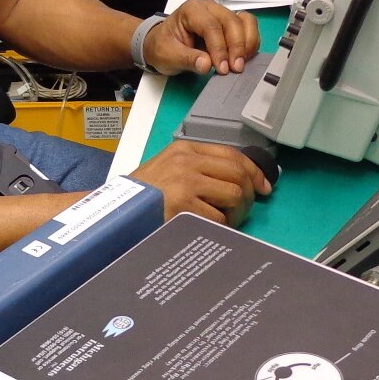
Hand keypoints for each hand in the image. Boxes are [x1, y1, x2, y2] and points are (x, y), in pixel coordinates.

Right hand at [133, 140, 272, 225]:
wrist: (115, 212)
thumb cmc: (142, 196)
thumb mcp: (168, 169)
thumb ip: (198, 169)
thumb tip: (238, 181)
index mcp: (184, 149)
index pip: (232, 154)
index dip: (254, 172)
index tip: (263, 187)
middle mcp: (187, 161)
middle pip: (238, 174)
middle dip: (248, 196)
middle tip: (243, 211)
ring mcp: (186, 182)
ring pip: (234, 195)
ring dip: (235, 214)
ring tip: (223, 222)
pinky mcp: (184, 205)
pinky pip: (219, 218)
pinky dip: (219, 228)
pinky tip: (207, 230)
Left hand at [143, 0, 259, 75]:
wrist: (163, 44)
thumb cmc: (164, 47)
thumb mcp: (168, 56)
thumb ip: (187, 59)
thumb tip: (206, 64)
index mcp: (191, 10)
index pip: (211, 26)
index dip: (219, 48)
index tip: (222, 68)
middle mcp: (210, 8)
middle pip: (231, 22)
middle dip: (237, 46)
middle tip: (235, 69)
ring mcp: (222, 14)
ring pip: (245, 22)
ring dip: (247, 44)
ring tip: (241, 64)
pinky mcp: (231, 24)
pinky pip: (248, 28)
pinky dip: (250, 43)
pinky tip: (243, 59)